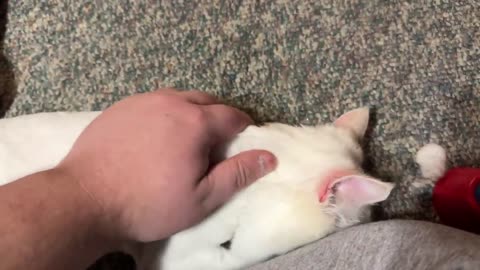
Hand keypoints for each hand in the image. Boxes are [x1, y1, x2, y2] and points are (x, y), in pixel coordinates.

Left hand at [55, 89, 275, 242]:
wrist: (85, 199)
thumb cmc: (148, 204)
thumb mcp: (201, 198)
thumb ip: (238, 174)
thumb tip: (269, 157)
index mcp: (195, 122)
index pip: (232, 116)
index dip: (243, 128)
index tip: (242, 140)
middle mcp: (171, 102)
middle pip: (206, 101)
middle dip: (218, 117)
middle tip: (216, 141)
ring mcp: (142, 101)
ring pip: (179, 98)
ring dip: (191, 112)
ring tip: (187, 137)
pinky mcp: (120, 107)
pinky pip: (153, 103)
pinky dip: (165, 113)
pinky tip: (156, 135)